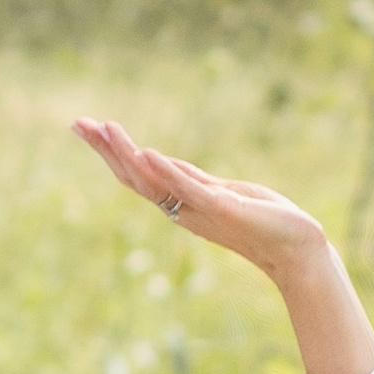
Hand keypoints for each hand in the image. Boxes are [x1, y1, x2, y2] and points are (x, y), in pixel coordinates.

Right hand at [71, 117, 329, 276]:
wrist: (297, 250)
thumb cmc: (264, 222)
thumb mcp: (221, 192)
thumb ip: (191, 180)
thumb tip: (161, 162)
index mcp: (181, 202)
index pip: (137, 173)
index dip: (111, 151)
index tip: (87, 127)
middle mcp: (183, 208)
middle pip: (133, 175)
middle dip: (105, 149)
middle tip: (77, 123)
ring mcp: (199, 208)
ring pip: (153, 180)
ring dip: (127, 154)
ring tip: (104, 128)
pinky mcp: (222, 207)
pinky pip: (187, 188)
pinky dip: (166, 171)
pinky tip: (147, 153)